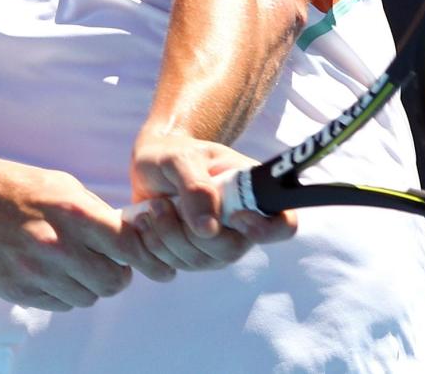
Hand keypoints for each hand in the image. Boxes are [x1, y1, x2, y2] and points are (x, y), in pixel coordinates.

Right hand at [0, 156, 174, 311]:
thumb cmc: (25, 191)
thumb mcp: (65, 186)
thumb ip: (100, 213)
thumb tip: (137, 236)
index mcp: (74, 212)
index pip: (128, 247)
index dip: (142, 255)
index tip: (142, 255)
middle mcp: (56, 245)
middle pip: (113, 281)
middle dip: (117, 275)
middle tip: (108, 262)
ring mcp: (35, 271)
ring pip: (88, 298)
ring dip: (90, 286)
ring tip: (75, 264)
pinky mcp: (19, 290)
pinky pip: (62, 305)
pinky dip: (65, 293)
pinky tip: (53, 272)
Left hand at [129, 133, 296, 271]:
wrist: (151, 165)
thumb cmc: (174, 154)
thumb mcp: (182, 159)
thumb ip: (197, 188)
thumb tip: (208, 229)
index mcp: (253, 196)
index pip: (283, 225)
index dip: (265, 229)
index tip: (236, 216)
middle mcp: (240, 228)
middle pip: (230, 252)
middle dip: (188, 232)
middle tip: (161, 205)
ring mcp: (214, 248)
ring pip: (195, 262)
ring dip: (163, 236)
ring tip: (150, 208)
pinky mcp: (185, 260)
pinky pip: (167, 270)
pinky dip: (147, 249)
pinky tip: (141, 225)